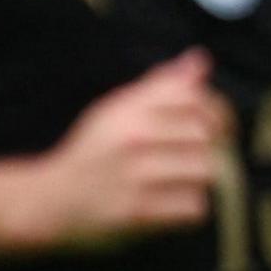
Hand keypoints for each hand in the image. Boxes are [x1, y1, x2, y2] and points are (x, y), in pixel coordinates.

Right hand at [32, 48, 226, 249]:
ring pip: (204, 171)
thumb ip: (160, 86)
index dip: (218, 111)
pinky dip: (187, 208)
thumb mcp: (115, 110)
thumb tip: (200, 60)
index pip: (194, 96)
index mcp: (127, 109)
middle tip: (189, 158)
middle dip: (207, 148)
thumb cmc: (92, 152)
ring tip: (177, 181)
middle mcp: (131, 138)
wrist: (52, 200)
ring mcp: (135, 175)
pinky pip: (193, 206)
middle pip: (205, 135)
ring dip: (197, 179)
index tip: (216, 126)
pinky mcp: (139, 211)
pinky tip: (168, 202)